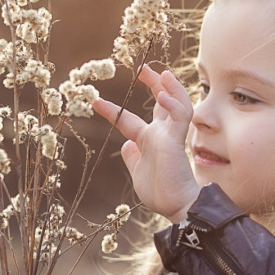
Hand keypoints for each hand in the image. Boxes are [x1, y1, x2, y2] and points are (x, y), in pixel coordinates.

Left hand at [92, 65, 199, 221]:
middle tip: (143, 67)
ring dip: (170, 87)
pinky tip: (164, 95)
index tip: (95, 101)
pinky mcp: (177, 141)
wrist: (176, 207)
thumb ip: (132, 157)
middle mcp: (161, 134)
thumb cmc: (160, 192)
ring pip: (176, 104)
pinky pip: (180, 117)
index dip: (112, 110)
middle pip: (161, 102)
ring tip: (162, 73)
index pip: (129, 120)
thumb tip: (125, 145)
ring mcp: (170, 136)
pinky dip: (173, 104)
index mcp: (149, 141)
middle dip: (153, 83)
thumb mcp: (138, 172)